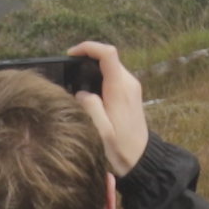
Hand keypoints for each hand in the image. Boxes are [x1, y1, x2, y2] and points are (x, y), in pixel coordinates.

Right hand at [76, 40, 150, 170]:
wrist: (140, 160)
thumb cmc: (120, 148)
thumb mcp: (100, 131)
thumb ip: (90, 107)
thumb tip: (80, 92)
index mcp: (120, 88)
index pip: (108, 53)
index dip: (88, 47)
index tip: (70, 55)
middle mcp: (128, 83)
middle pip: (107, 58)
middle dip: (86, 60)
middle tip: (68, 74)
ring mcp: (131, 88)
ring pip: (109, 68)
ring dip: (92, 71)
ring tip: (75, 86)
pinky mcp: (130, 94)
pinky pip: (112, 78)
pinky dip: (98, 80)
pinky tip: (88, 96)